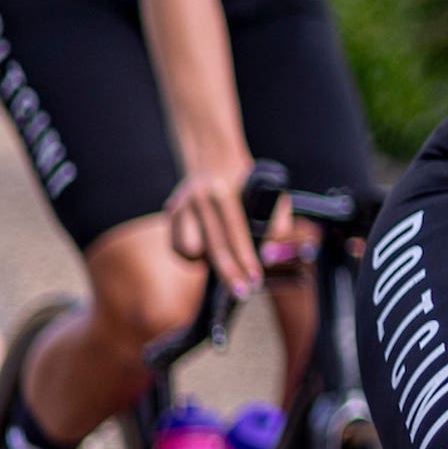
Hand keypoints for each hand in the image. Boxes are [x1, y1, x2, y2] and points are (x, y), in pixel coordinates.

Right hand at [166, 148, 281, 296]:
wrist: (213, 154)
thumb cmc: (250, 181)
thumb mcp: (272, 194)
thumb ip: (277, 224)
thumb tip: (269, 257)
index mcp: (224, 192)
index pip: (235, 232)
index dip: (245, 259)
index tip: (255, 281)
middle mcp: (198, 198)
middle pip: (212, 246)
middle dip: (229, 274)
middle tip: (243, 294)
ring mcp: (180, 205)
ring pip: (188, 250)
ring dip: (206, 263)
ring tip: (225, 261)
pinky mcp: (171, 211)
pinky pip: (179, 246)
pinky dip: (193, 254)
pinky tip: (206, 251)